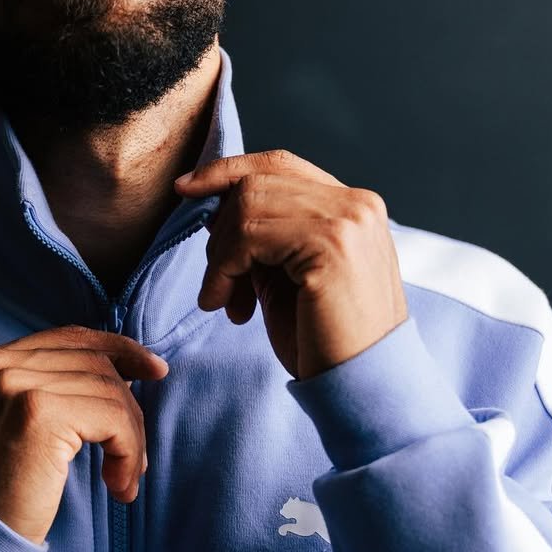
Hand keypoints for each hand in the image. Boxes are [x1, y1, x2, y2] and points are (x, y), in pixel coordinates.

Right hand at [0, 326, 169, 544]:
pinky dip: (127, 451)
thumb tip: (124, 375)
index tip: (152, 369)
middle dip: (128, 408)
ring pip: (110, 392)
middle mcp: (0, 364)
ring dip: (130, 439)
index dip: (117, 349)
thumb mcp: (10, 424)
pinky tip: (118, 485)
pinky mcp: (40, 413)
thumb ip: (50, 391)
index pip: (69, 337)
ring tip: (123, 479)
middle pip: (95, 363)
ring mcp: (17, 385)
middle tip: (133, 456)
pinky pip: (112, 418)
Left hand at [173, 149, 407, 380]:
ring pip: (247, 204)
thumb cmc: (325, 341)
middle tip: (217, 284)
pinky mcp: (332, 245)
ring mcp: (348, 220)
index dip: (228, 171)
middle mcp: (357, 204)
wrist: (364, 387)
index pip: (280, 164)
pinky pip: (250, 235)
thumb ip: (262, 237)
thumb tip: (211, 204)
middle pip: (257, 181)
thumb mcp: (286, 277)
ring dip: (220, 256)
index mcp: (353, 207)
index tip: (187, 188)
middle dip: (219, 230)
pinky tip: (228, 307)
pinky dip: (224, 269)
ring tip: (223, 300)